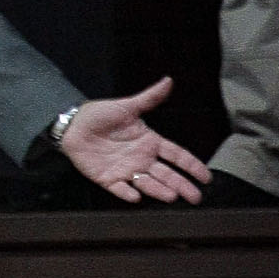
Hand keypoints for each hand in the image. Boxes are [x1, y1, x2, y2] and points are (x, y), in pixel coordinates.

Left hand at [59, 77, 213, 203]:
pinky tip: (135, 196)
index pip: (176, 155)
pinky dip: (127, 193)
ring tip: (172, 196)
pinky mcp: (108, 178)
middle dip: (182, 185)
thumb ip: (149, 97)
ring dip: (159, 190)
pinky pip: (119, 188)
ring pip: (147, 183)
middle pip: (167, 174)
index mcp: (149, 142)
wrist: (72, 124)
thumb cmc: (99, 115)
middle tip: (196, 196)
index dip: (192, 166)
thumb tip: (168, 81)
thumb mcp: (127, 106)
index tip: (206, 177)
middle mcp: (141, 159)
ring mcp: (126, 170)